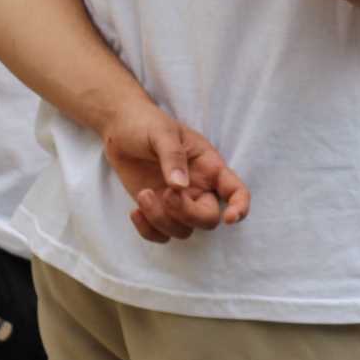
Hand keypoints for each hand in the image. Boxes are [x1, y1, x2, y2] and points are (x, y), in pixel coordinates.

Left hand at [98, 100, 250, 244]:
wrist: (120, 130)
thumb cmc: (147, 125)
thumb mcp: (162, 133)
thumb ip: (173, 157)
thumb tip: (180, 186)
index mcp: (209, 167)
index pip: (236, 191)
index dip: (239, 207)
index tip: (229, 218)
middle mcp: (198, 188)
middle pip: (208, 219)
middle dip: (188, 214)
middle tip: (166, 195)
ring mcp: (177, 202)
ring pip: (183, 230)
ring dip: (162, 220)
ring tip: (143, 194)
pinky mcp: (156, 211)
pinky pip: (160, 235)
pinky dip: (148, 230)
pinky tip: (134, 211)